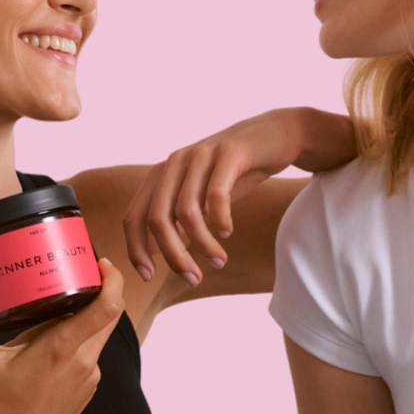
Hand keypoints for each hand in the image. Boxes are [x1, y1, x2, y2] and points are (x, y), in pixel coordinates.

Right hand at [0, 264, 125, 413]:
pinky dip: (78, 341)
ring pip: (97, 337)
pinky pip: (90, 356)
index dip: (114, 280)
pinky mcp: (87, 390)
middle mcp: (85, 362)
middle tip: (77, 273)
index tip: (102, 263)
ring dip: (84, 319)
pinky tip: (51, 341)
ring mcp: (90, 378)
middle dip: (99, 293)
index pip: (107, 308)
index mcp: (63, 349)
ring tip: (55, 306)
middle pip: (106, 317)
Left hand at [124, 107, 354, 283]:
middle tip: (193, 278)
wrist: (277, 134)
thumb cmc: (237, 170)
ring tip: (219, 261)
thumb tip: (159, 253)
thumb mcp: (203, 194)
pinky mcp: (229, 153)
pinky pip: (217, 194)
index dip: (136, 249)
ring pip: (186, 211)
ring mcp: (201, 155)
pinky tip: (228, 233)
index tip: (148, 276)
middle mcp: (175, 162)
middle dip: (173, 255)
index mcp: (162, 174)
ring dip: (202, 244)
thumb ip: (179, 218)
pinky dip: (220, 219)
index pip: (135, 216)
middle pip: (157, 219)